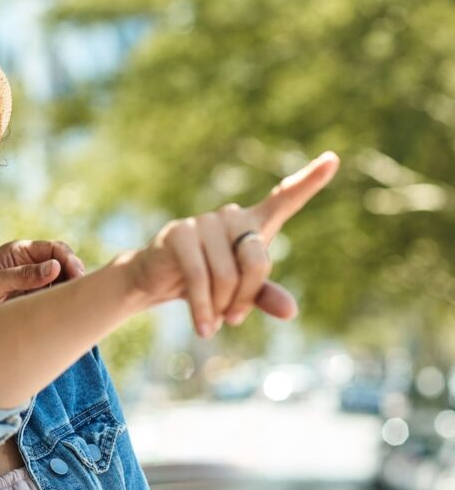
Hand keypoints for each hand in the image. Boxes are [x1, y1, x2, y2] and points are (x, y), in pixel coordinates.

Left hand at [0, 240, 86, 307]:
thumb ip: (21, 275)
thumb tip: (55, 266)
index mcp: (21, 252)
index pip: (55, 249)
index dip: (69, 260)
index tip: (77, 275)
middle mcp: (30, 265)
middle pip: (64, 265)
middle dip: (75, 276)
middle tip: (80, 292)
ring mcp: (33, 283)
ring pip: (62, 283)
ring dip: (70, 291)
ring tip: (74, 304)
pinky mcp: (33, 301)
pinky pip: (54, 299)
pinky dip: (62, 304)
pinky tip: (65, 312)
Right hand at [125, 151, 338, 337]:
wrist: (156, 280)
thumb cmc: (206, 282)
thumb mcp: (240, 292)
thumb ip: (265, 297)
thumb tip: (290, 311)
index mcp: (253, 224)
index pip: (284, 198)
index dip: (310, 179)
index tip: (332, 160)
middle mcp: (231, 216)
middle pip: (257, 261)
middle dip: (246, 298)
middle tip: (233, 320)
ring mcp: (203, 221)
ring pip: (227, 275)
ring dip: (221, 307)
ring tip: (212, 322)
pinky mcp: (179, 233)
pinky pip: (200, 277)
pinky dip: (203, 309)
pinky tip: (203, 329)